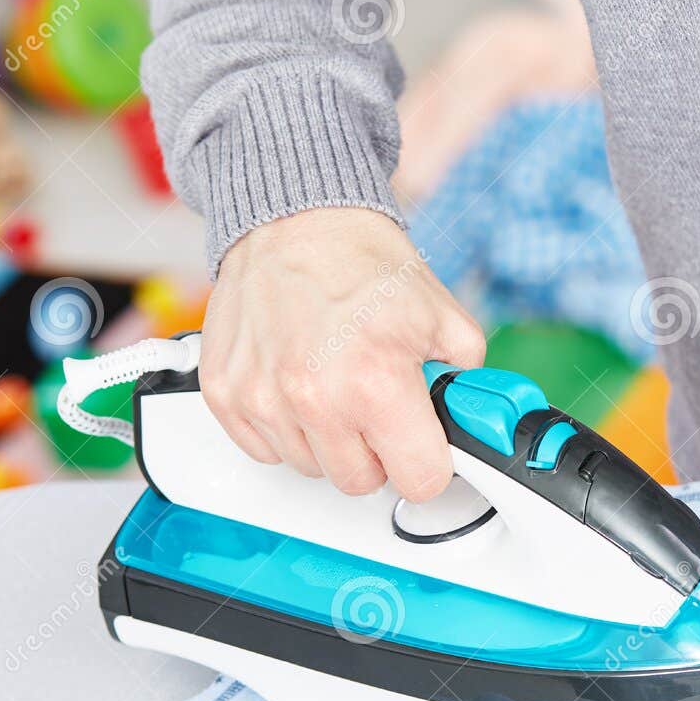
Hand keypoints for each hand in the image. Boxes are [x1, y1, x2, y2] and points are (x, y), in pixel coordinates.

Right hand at [201, 207, 485, 500]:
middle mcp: (315, 398)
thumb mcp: (444, 317)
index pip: (420, 481)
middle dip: (376, 450)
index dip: (427, 461)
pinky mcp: (227, 395)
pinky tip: (298, 384)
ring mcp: (264, 400)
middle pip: (360, 482)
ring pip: (311, 468)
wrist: (297, 218)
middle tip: (376, 403)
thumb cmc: (362, 262)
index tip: (422, 444)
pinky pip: (264, 450)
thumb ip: (466, 382)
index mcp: (376, 382)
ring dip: (328, 439)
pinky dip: (285, 428)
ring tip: (335, 383)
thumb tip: (472, 422)